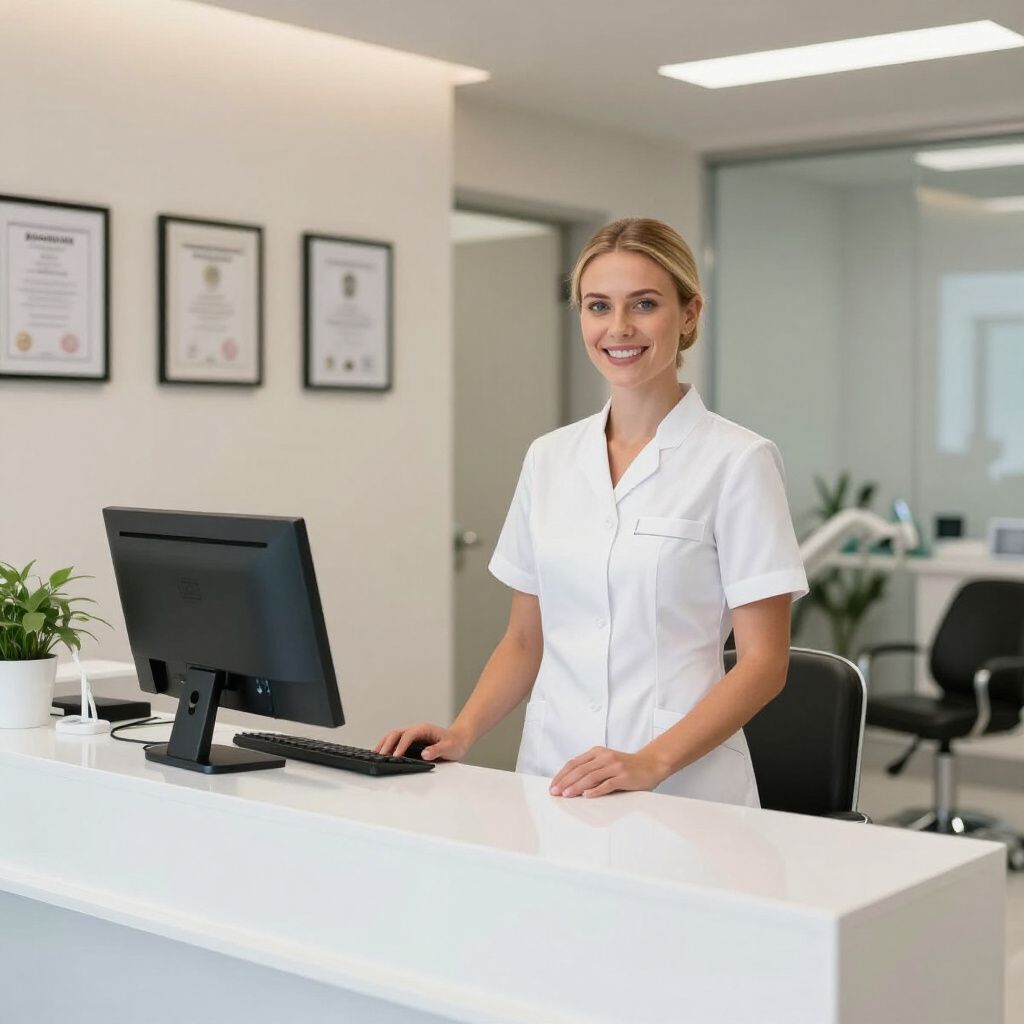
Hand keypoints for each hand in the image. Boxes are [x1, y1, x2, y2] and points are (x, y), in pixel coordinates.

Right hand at [374, 722, 469, 761]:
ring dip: (384, 743)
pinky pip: (396, 741)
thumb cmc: (455, 743)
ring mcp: (413, 735)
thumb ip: (437, 750)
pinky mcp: (412, 741)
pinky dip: (388, 745)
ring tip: (375, 753)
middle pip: (397, 733)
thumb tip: (425, 754)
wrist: (459, 739)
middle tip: (380, 755)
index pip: (408, 736)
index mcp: (424, 729)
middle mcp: (416, 730)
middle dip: (387, 743)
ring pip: (394, 735)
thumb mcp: (449, 747)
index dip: (401, 746)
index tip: (395, 756)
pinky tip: (383, 753)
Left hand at [549, 746, 668, 798]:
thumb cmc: (626, 766)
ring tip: (566, 794)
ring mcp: (614, 766)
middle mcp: (604, 757)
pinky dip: (596, 790)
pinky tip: (587, 795)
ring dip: (576, 786)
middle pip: (580, 770)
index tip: (553, 784)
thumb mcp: (606, 762)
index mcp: (597, 752)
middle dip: (565, 781)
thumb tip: (569, 783)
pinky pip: (607, 784)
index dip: (562, 774)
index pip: (574, 763)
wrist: (651, 764)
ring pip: (591, 776)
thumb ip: (591, 768)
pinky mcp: (624, 776)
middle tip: (554, 792)